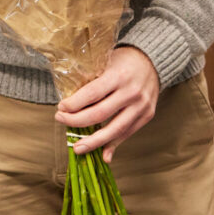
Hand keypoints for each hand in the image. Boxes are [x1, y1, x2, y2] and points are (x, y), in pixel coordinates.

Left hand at [55, 46, 159, 162]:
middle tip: (61, 120)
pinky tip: (103, 155)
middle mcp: (131, 93)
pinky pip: (128, 133)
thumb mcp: (106, 60)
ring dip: (94, 141)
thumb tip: (71, 98)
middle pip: (100, 114)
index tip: (61, 108)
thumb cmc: (124, 60)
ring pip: (115, 129)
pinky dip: (114, 145)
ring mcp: (141, 106)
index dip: (74, 104)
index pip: (92, 94)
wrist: (153, 61)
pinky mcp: (147, 116)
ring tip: (77, 148)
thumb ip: (92, 78)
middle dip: (77, 121)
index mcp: (118, 76)